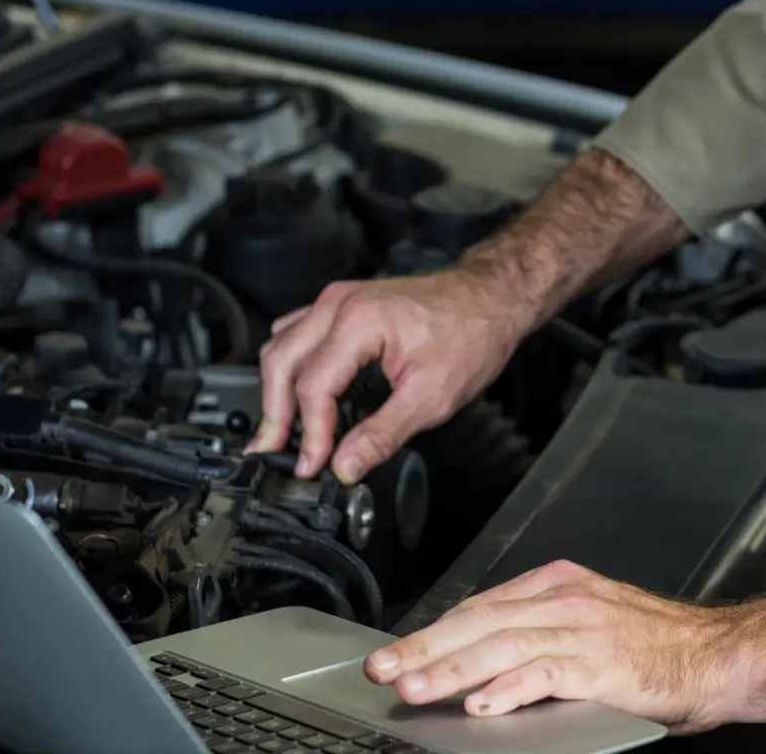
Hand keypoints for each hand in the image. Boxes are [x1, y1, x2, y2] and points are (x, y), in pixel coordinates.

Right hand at [244, 270, 525, 482]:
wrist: (491, 299)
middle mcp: (338, 304)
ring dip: (278, 390)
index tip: (312, 466)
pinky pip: (297, 333)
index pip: (314, 387)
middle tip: (274, 453)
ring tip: (283, 431)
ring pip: (282, 345)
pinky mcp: (342, 304)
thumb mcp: (432, 397)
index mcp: (358, 322)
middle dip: (275, 414)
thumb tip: (344, 466)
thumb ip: (382, 434)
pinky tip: (301, 396)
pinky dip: (291, 367)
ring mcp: (337, 300)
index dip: (310, 434)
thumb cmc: (470, 336)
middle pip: (281, 362)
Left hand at [363, 561, 738, 733]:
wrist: (722, 655)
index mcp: (560, 586)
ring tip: (413, 689)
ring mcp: (584, 629)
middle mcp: (566, 600)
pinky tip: (481, 704)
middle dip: (425, 647)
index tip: (396, 652)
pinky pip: (545, 673)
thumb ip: (543, 638)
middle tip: (383, 669)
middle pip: (479, 620)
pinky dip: (508, 688)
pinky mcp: (603, 663)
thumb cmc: (662, 649)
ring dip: (451, 669)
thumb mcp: (594, 626)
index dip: (434, 631)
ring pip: (501, 644)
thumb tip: (485, 667)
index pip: (481, 606)